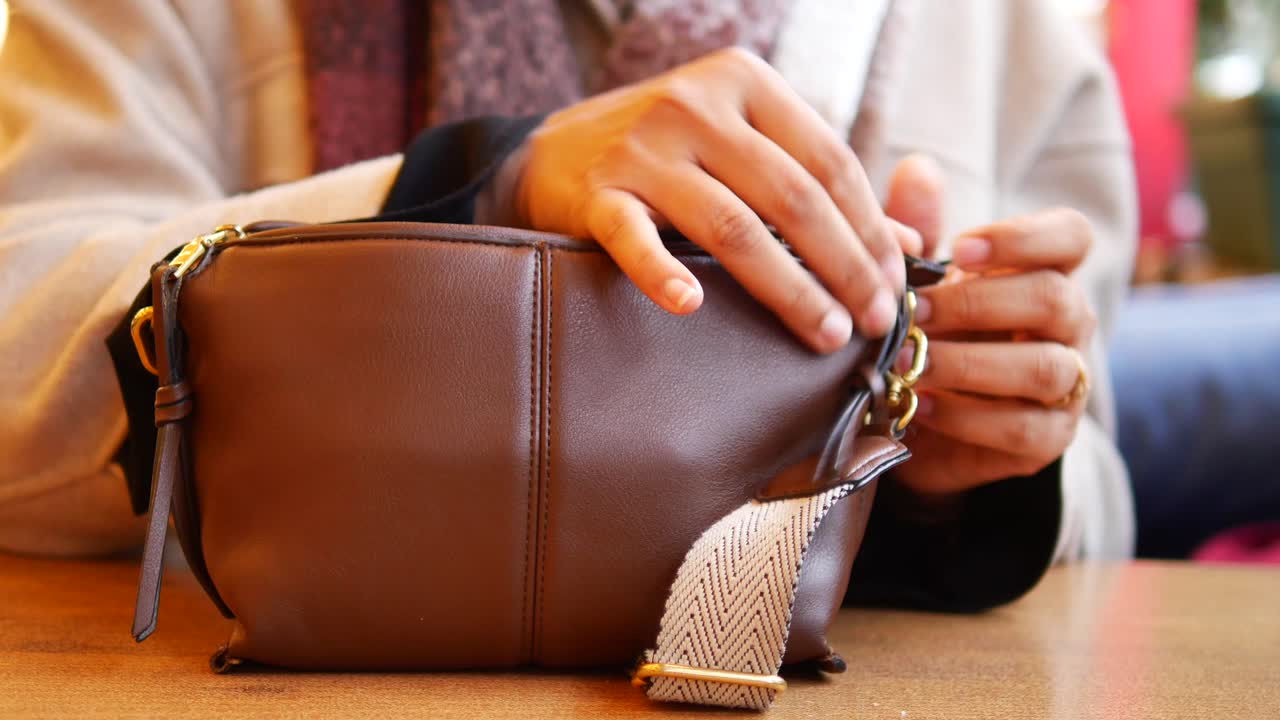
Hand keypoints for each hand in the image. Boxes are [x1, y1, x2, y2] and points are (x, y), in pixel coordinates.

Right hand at [499, 48, 911, 351]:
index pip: (829, 159)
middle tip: (874, 321)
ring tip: (824, 334)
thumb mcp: (744, 146)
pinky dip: (662, 273)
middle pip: (792, 195)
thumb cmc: (669, 155)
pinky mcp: (596, 193)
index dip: (871, 227)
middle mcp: (697, 105)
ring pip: (733, 224)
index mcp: (745, 84)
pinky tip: (691, 306)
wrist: (553, 152)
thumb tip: (905, 240)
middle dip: (845, 265)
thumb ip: (819, 185)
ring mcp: (643, 147)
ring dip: (788, 286)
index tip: (897, 284)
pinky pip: (636, 237)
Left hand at [883, 157, 1096, 495]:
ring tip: (910, 362)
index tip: (958, 247)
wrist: (919, 418)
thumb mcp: (913, 277)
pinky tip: (922, 404)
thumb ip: (914, 227)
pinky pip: (1023, 429)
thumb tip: (916, 171)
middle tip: (913, 311)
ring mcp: (1066, 385)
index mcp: (1044, 272)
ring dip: (968, 364)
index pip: (1071, 236)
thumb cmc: (926, 330)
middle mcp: (1069, 324)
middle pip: (1054, 299)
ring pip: (1045, 367)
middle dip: (975, 304)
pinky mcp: (1048, 439)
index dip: (1023, 237)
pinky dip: (968, 418)